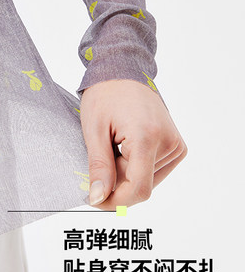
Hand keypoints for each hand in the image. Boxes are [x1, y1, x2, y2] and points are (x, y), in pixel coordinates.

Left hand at [79, 79, 186, 209]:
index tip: (94, 200)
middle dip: (116, 183)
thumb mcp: (94, 130)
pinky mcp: (177, 147)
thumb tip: (98, 198)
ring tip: (113, 148)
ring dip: (125, 174)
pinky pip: (153, 171)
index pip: (138, 189)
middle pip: (140, 185)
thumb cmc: (105, 95)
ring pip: (147, 181)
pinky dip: (135, 168)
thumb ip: (99, 167)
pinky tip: (124, 148)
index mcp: (148, 137)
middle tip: (99, 159)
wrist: (124, 71)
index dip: (115, 201)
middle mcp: (169, 143)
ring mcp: (176, 145)